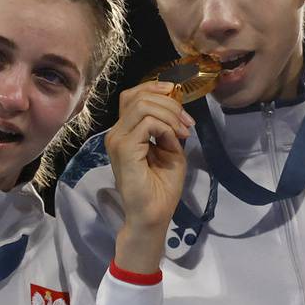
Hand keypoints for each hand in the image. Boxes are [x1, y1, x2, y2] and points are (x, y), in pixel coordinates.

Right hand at [108, 82, 193, 273]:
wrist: (153, 215)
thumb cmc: (161, 188)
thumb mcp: (170, 150)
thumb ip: (168, 128)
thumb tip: (173, 110)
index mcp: (125, 132)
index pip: (132, 95)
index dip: (156, 89)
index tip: (181, 102)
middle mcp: (117, 132)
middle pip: (138, 96)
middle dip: (170, 103)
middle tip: (187, 124)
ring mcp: (117, 140)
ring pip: (143, 105)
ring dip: (170, 115)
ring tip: (183, 133)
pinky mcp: (124, 149)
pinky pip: (147, 123)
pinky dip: (166, 128)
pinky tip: (175, 143)